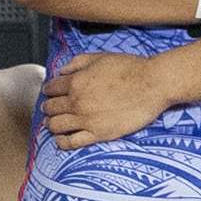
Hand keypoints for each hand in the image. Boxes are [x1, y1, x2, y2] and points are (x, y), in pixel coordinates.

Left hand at [40, 48, 181, 146]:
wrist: (152, 84)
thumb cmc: (130, 69)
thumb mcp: (100, 57)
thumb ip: (77, 63)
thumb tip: (61, 70)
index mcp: (76, 82)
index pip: (52, 88)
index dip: (49, 89)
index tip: (49, 92)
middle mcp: (77, 102)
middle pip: (52, 108)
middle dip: (48, 107)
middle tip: (48, 108)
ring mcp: (86, 120)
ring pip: (57, 126)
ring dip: (51, 124)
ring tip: (51, 124)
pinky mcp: (98, 134)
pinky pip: (72, 142)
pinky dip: (62, 142)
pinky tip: (60, 140)